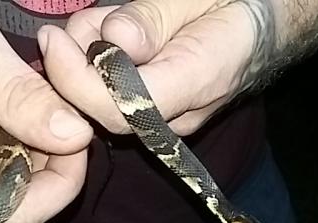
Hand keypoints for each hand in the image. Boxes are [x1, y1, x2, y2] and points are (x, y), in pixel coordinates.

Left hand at [38, 0, 266, 135]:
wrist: (264, 24)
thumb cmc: (236, 4)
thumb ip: (155, 18)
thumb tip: (115, 39)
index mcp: (199, 81)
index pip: (124, 106)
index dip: (79, 81)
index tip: (53, 41)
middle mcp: (178, 114)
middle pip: (104, 111)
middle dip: (72, 70)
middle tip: (62, 30)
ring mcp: (164, 117)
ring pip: (101, 104)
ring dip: (84, 60)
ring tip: (103, 21)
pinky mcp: (151, 112)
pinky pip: (110, 98)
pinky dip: (96, 64)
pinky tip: (110, 35)